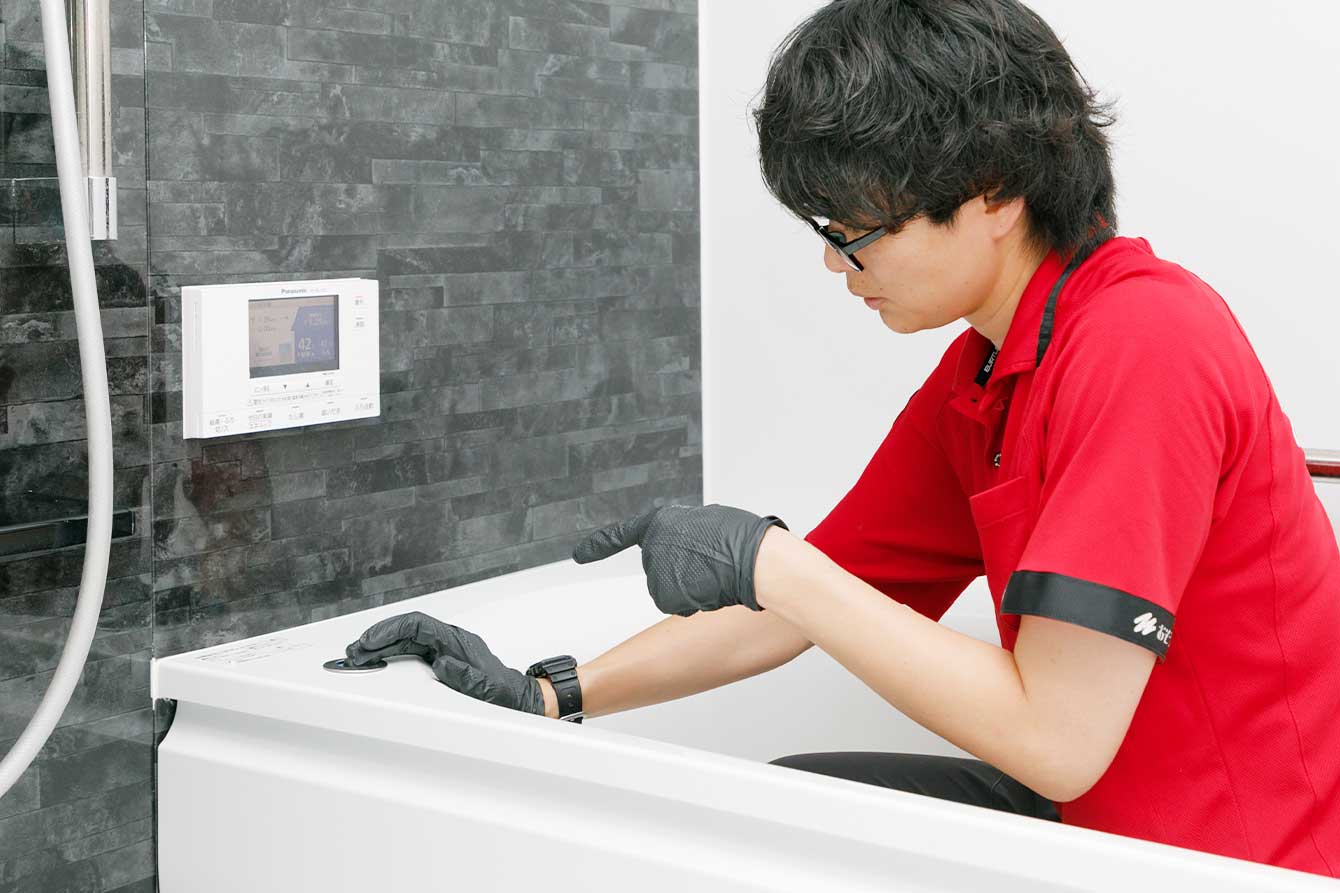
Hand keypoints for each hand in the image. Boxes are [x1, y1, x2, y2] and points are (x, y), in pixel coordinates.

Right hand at [344, 612, 544, 715]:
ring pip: (407, 638)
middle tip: (354, 651)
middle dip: (379, 637)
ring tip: (359, 656)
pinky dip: (392, 653)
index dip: (390, 630)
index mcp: (458, 642)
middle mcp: (450, 640)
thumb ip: (465, 676)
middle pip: (407, 628)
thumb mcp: (487, 690)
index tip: (369, 643)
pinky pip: (411, 650)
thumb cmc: (504, 695)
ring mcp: (445, 648)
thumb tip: (441, 663)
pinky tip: (378, 661)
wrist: (518, 699)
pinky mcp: (441, 658)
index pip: (418, 625)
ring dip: (382, 645)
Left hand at [571, 503, 788, 615]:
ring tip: (715, 573)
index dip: (600, 545)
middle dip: (683, 570)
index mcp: (661, 521)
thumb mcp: (708, 522)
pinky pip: (679, 605)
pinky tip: (712, 589)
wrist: (753, 559)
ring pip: (671, 589)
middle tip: (711, 561)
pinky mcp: (663, 595)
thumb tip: (689, 551)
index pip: (623, 534)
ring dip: (692, 586)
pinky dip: (696, 601)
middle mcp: (651, 546)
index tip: (579, 555)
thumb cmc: (741, 538)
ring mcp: (655, 571)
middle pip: (661, 569)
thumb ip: (686, 534)